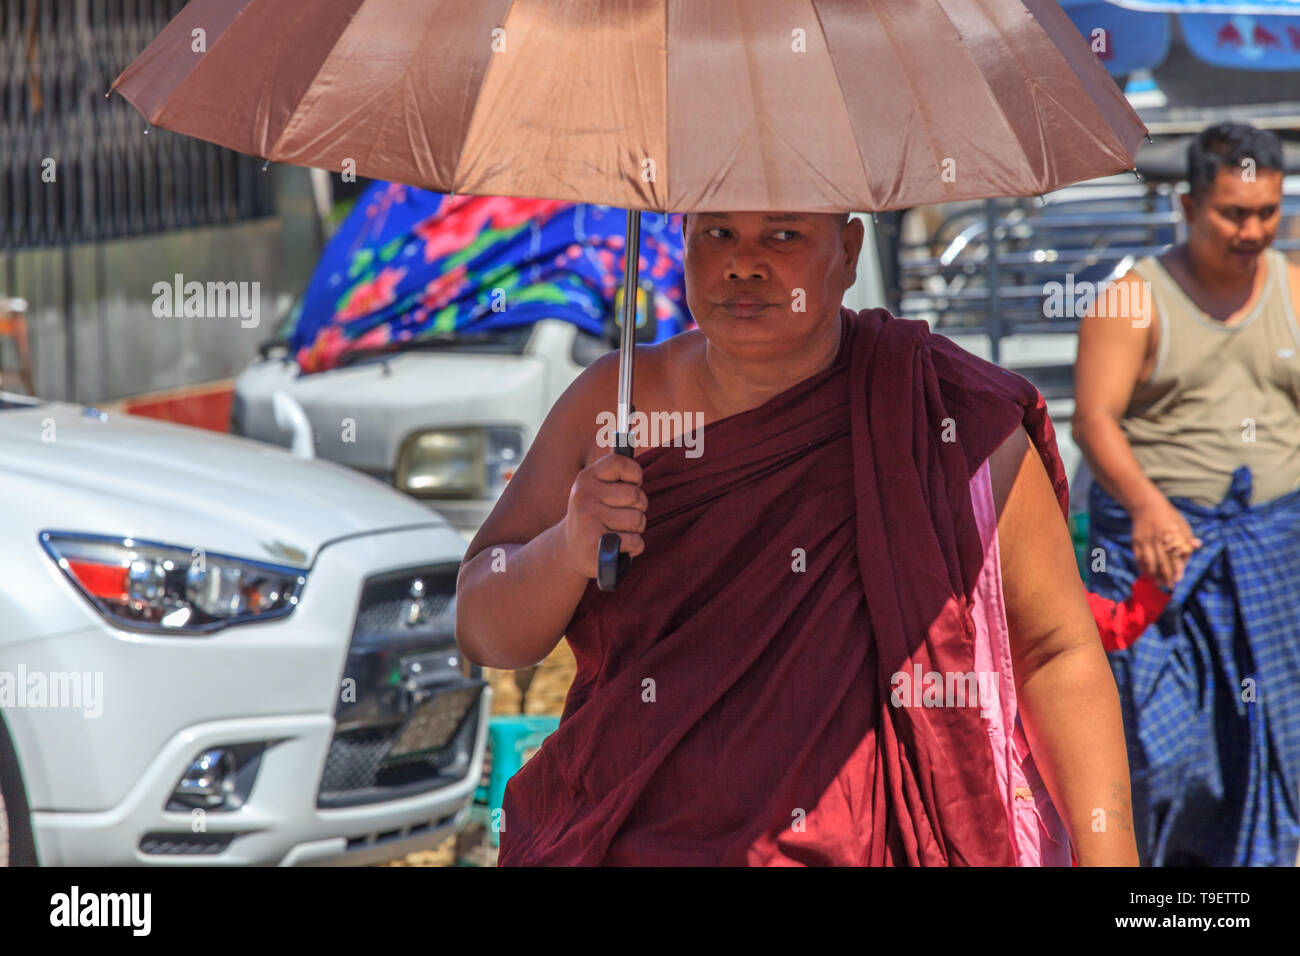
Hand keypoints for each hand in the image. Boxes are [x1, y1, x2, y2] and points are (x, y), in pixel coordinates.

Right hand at [559, 452, 647, 578]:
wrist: (569, 550)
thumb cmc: (593, 515)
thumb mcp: (595, 490)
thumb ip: (613, 473)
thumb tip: (629, 434)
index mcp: (585, 478)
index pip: (619, 462)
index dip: (635, 474)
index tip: (634, 483)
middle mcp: (584, 496)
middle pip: (636, 495)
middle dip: (639, 508)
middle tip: (624, 514)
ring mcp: (588, 521)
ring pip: (638, 520)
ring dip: (636, 529)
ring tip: (619, 530)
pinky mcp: (596, 545)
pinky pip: (636, 542)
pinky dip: (634, 547)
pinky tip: (618, 546)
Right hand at [1131, 495, 1201, 587]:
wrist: (1146, 506)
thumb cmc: (1168, 516)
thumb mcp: (1181, 523)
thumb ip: (1187, 537)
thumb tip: (1197, 546)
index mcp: (1169, 534)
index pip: (1174, 554)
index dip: (1176, 568)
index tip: (1179, 579)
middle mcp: (1156, 539)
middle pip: (1161, 561)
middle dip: (1166, 576)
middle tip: (1170, 586)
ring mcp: (1144, 541)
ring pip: (1149, 562)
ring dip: (1154, 575)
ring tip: (1159, 584)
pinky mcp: (1136, 542)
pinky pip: (1139, 559)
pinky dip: (1143, 568)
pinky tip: (1149, 575)